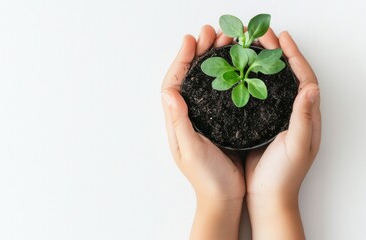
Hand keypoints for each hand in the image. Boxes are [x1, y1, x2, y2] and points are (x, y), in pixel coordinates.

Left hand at [161, 25, 243, 239]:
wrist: (225, 196)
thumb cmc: (206, 177)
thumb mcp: (190, 150)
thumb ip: (179, 122)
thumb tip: (168, 93)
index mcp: (177, 119)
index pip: (174, 82)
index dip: (181, 59)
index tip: (191, 40)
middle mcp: (189, 114)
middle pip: (190, 76)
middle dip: (199, 52)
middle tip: (212, 33)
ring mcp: (205, 116)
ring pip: (207, 81)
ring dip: (213, 59)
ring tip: (225, 42)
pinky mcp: (221, 120)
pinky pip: (221, 91)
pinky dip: (227, 75)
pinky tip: (237, 65)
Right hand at [245, 29, 320, 239]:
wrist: (267, 196)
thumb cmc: (284, 176)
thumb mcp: (297, 147)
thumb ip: (303, 118)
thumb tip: (311, 87)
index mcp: (306, 115)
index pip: (304, 77)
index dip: (294, 56)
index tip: (282, 38)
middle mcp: (292, 113)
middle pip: (287, 75)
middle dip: (276, 53)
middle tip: (261, 36)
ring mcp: (275, 117)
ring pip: (270, 83)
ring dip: (262, 64)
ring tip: (248, 48)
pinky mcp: (260, 124)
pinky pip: (256, 96)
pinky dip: (249, 81)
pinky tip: (238, 74)